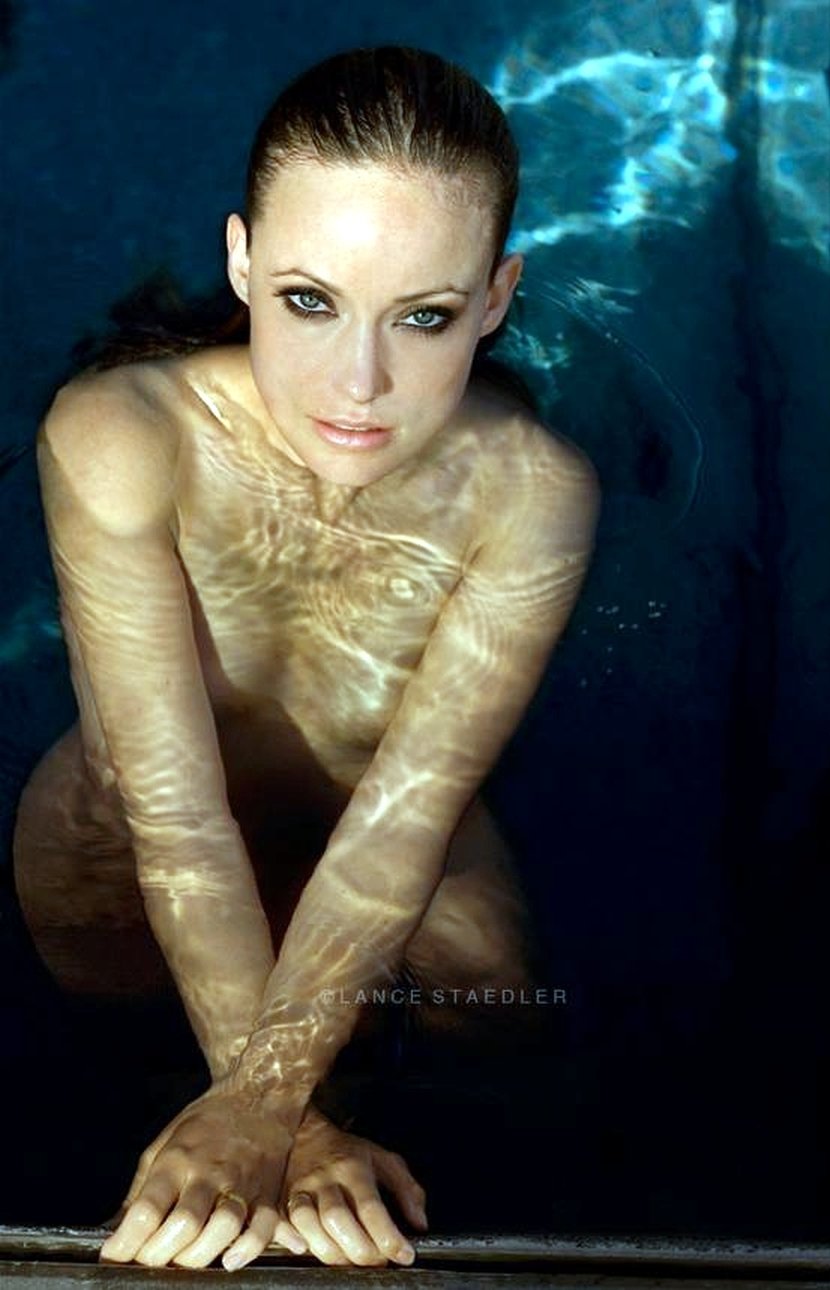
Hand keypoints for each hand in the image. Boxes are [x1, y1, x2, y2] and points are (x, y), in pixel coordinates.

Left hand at [99, 1082, 296, 1270]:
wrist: (257, 1096)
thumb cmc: (205, 1124)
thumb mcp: (163, 1144)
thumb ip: (141, 1190)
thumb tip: (115, 1229)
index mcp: (177, 1160)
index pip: (147, 1209)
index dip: (126, 1242)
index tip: (113, 1256)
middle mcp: (208, 1173)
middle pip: (184, 1223)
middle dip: (159, 1255)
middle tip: (148, 1261)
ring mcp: (241, 1184)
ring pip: (223, 1227)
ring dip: (198, 1255)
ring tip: (183, 1260)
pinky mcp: (266, 1194)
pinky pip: (263, 1229)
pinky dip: (247, 1249)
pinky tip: (229, 1259)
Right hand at [273, 1106, 427, 1265]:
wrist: (305, 1136)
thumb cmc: (348, 1153)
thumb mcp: (385, 1160)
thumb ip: (407, 1189)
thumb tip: (419, 1223)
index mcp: (353, 1168)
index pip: (371, 1207)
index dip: (389, 1236)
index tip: (405, 1254)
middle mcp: (325, 1180)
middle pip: (338, 1220)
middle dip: (362, 1250)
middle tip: (379, 1261)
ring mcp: (300, 1191)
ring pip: (310, 1227)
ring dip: (334, 1253)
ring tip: (353, 1260)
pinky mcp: (283, 1203)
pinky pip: (287, 1229)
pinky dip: (302, 1246)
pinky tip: (320, 1250)